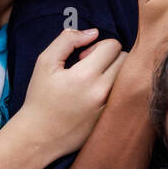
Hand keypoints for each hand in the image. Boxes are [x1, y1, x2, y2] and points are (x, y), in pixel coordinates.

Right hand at [20, 27, 124, 158]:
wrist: (39, 136)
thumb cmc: (40, 97)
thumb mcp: (45, 63)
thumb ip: (67, 40)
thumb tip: (93, 32)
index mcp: (85, 75)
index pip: (113, 46)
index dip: (98, 46)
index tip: (84, 57)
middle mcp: (102, 92)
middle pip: (126, 60)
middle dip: (110, 58)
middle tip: (90, 68)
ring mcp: (110, 107)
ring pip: (128, 77)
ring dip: (115, 73)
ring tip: (94, 82)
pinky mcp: (112, 119)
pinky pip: (125, 96)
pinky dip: (116, 91)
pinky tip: (97, 97)